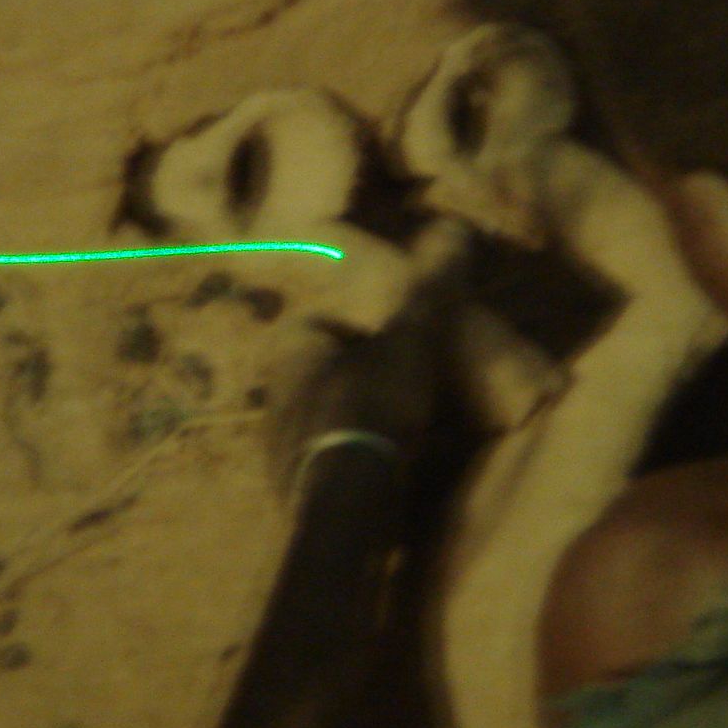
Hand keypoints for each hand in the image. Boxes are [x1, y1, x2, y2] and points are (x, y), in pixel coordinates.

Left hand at [265, 229, 471, 499]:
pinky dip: (356, 458)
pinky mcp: (299, 493)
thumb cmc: (373, 404)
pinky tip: (391, 465)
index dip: (355, 324)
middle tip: (403, 378)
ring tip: (405, 423)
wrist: (353, 501)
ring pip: (323, 419)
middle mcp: (272, 398)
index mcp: (289, 353)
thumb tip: (455, 226)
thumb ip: (429, 289)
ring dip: (356, 417)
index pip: (316, 323)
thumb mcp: (410, 338)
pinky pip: (330, 462)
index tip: (393, 334)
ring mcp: (281, 451)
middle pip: (321, 373)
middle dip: (357, 373)